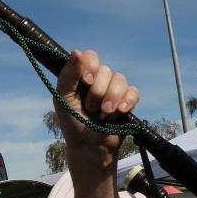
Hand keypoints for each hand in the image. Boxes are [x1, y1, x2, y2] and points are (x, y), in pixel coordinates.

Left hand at [55, 50, 138, 166]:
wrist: (89, 146)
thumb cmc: (73, 122)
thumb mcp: (63, 98)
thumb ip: (68, 75)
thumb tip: (76, 52)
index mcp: (82, 76)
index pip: (91, 56)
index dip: (90, 66)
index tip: (86, 81)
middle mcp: (99, 80)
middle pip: (106, 70)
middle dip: (98, 91)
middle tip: (90, 108)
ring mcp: (114, 90)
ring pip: (120, 80)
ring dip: (111, 98)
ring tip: (104, 115)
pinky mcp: (127, 101)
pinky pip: (133, 92)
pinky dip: (127, 101)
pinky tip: (120, 111)